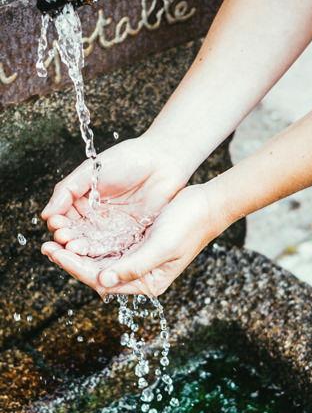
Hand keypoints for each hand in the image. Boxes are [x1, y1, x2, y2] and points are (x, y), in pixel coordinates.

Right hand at [41, 135, 192, 241]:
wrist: (162, 160)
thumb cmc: (126, 159)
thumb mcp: (91, 171)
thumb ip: (67, 191)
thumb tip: (46, 214)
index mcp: (84, 202)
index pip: (66, 219)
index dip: (60, 224)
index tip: (56, 225)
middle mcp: (98, 218)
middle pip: (79, 235)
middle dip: (69, 240)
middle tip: (65, 241)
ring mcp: (116, 227)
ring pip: (96, 244)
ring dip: (85, 249)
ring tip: (77, 248)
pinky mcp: (134, 234)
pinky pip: (118, 247)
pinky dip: (107, 252)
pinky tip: (99, 253)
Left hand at [41, 184, 220, 297]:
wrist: (208, 205)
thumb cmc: (190, 225)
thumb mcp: (161, 245)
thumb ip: (133, 266)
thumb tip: (102, 281)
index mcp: (149, 282)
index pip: (103, 280)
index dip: (76, 267)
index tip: (55, 253)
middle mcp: (142, 275)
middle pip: (98, 273)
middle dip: (72, 261)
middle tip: (47, 247)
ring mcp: (139, 261)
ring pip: (100, 260)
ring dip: (79, 252)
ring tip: (57, 241)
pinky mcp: (138, 246)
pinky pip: (108, 248)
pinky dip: (91, 242)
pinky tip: (77, 234)